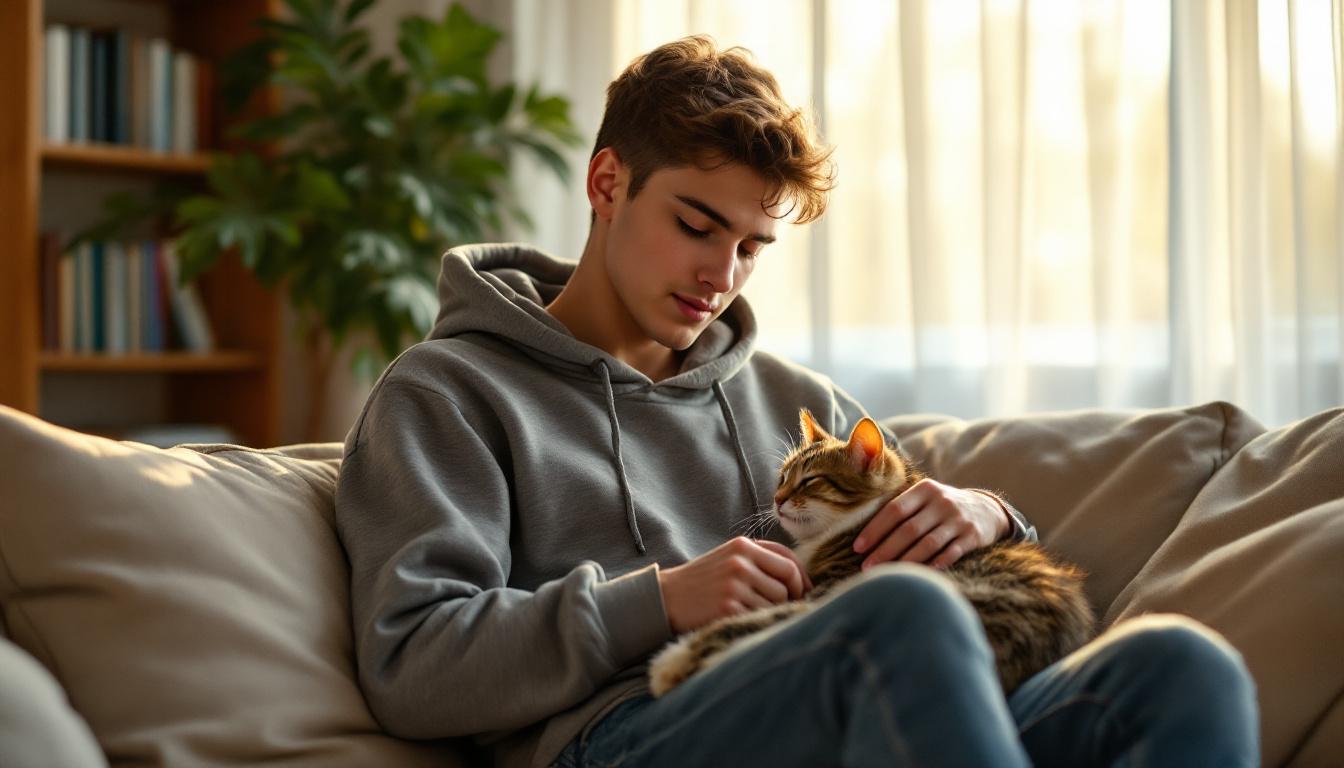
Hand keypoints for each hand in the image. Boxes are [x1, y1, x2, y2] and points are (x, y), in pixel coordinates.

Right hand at [658, 537, 813, 633]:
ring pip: (776, 603)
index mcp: (742, 546)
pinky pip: (760, 617)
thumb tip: (803, 578)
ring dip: (771, 610)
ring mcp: (733, 585)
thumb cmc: (705, 579)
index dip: (802, 580)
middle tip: (782, 607)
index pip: (788, 562)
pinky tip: (742, 618)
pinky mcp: (727, 608)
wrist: (667, 597)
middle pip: (787, 585)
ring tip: (752, 610)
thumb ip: (763, 558)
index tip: (805, 593)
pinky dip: (757, 620)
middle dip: (790, 598)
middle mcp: (740, 562)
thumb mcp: (731, 557)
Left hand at [851, 479, 1008, 569]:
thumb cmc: (942, 507)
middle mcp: (942, 502)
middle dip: (885, 550)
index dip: (875, 529)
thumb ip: (902, 509)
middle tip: (867, 567)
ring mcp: (958, 519)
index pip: (894, 510)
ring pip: (928, 543)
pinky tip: (920, 575)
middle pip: (909, 529)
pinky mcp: (972, 536)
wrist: (987, 510)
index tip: (858, 547)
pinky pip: (951, 553)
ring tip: (888, 575)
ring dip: (905, 561)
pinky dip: (935, 564)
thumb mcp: (926, 497)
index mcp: (925, 489)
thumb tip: (866, 535)